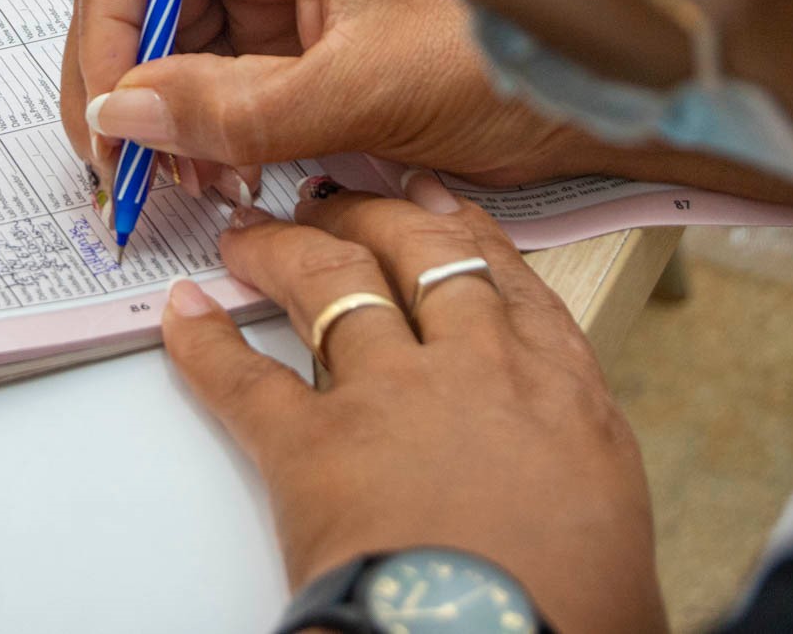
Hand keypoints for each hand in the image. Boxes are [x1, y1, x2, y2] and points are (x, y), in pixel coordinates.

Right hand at [59, 0, 585, 200]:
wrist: (620, 98)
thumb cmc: (529, 52)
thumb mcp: (372, 86)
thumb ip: (236, 106)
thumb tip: (122, 112)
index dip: (105, 20)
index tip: (105, 112)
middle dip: (132, 85)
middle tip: (129, 172)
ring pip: (180, 47)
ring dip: (170, 121)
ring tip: (197, 184)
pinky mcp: (308, 44)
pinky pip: (225, 84)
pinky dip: (213, 137)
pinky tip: (229, 179)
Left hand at [163, 175, 664, 631]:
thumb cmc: (565, 611)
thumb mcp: (609, 521)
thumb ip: (574, 468)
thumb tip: (566, 495)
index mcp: (559, 391)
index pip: (505, 277)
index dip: (463, 228)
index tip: (436, 202)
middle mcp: (474, 368)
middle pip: (417, 251)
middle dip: (370, 214)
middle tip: (336, 200)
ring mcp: (387, 396)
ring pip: (329, 280)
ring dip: (285, 246)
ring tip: (253, 233)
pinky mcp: (309, 446)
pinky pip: (242, 376)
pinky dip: (203, 342)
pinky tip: (183, 313)